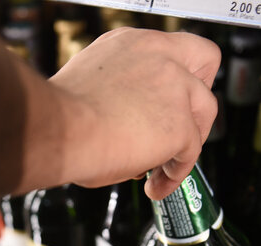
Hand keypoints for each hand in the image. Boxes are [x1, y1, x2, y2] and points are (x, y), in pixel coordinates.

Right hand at [49, 27, 219, 199]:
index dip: (177, 72)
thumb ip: (119, 90)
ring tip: (160, 168)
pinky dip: (173, 175)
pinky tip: (153, 186)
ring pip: (204, 113)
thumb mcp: (91, 84)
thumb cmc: (60, 116)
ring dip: (186, 141)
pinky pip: (188, 155)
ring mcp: (176, 89)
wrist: (55, 130)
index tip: (168, 96)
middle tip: (181, 125)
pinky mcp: (180, 125)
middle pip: (205, 62)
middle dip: (196, 95)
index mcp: (132, 44)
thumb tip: (125, 117)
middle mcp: (159, 57)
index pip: (172, 47)